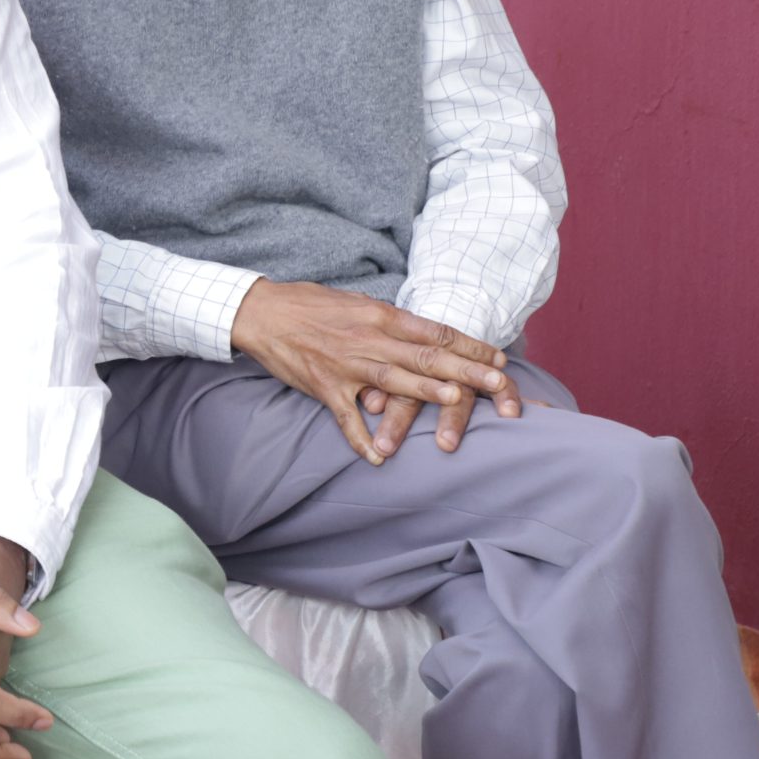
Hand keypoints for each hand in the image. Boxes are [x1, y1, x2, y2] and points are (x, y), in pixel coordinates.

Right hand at [231, 279, 519, 463]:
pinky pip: (346, 417)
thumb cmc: (308, 303)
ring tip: (456, 402)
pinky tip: (378, 457)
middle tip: (498, 382)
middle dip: (464, 370)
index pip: (434, 330)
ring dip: (425, 392)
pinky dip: (361, 438)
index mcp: (379, 315)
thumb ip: (387, 319)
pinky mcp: (323, 386)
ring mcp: (345, 364)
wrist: (260, 311)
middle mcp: (367, 338)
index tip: (497, 359)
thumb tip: (419, 332)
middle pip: (424, 355)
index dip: (468, 346)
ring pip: (393, 379)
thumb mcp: (355, 301)